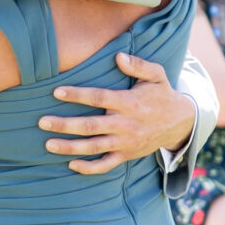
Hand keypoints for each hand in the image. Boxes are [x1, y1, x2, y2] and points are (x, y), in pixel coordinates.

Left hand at [39, 53, 196, 176]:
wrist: (181, 123)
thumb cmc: (163, 94)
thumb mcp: (157, 75)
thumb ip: (138, 65)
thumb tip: (118, 56)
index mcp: (129, 102)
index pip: (99, 98)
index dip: (77, 95)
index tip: (56, 91)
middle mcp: (126, 124)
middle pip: (91, 126)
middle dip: (65, 125)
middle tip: (42, 122)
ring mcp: (126, 143)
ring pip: (94, 147)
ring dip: (70, 147)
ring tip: (48, 144)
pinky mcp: (127, 155)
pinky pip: (106, 165)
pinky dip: (89, 168)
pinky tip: (71, 164)